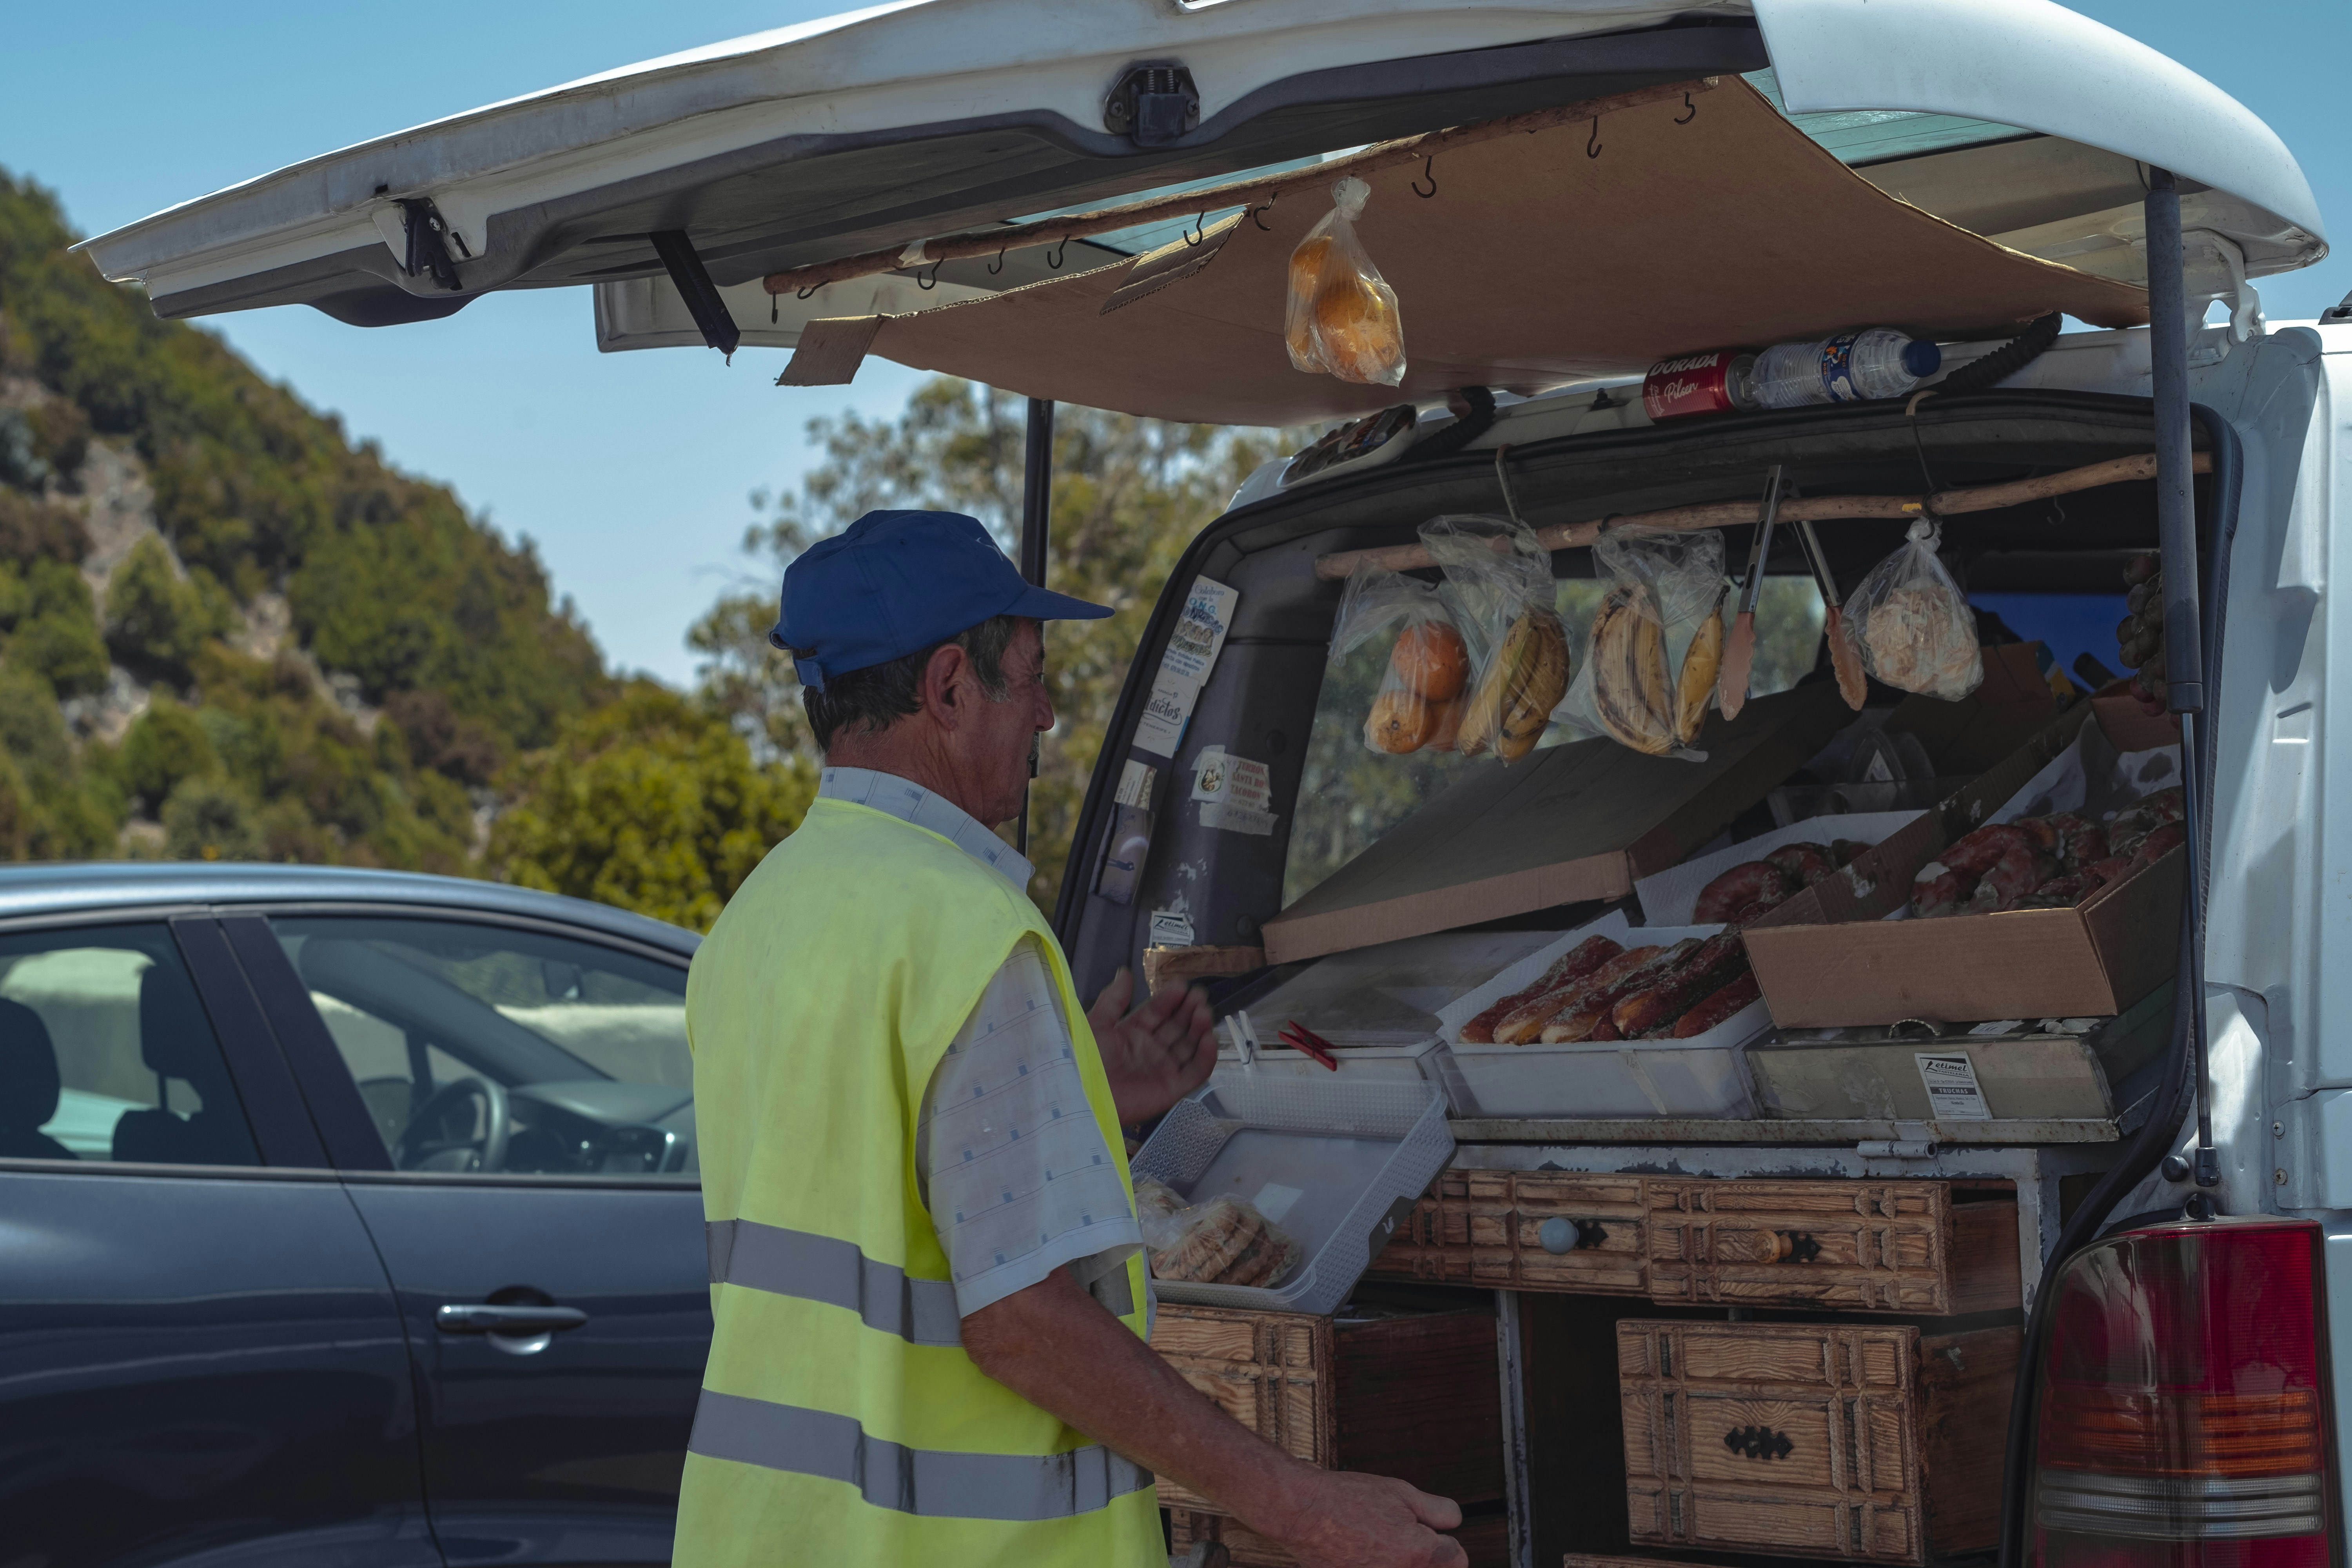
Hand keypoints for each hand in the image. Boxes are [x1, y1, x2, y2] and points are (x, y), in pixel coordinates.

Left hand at [1086, 966, 1214, 1122]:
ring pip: (1189, 1046)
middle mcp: (1150, 1050)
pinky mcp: (1172, 1088)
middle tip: (1198, 995)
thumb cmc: (1085, 1061)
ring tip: (1203, 1012)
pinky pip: (1195, 1072)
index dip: (1169, 999)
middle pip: (1177, 1027)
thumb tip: (1125, 972)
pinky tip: (1208, 1038)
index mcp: (1131, 1034)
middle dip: (1188, 1010)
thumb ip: (1114, 999)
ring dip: (1199, 1028)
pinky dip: (1206, 1056)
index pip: (1157, 1012)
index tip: (1181, 985)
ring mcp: (1162, 1069)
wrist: (1084, 1098)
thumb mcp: (1096, 1024)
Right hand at [1256, 1469, 1467, 1567]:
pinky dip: (1375, 1564)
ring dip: (1400, 1563)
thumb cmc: (1347, 1499)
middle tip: (1401, 1539)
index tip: (1433, 1535)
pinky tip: (1364, 1552)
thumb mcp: (1399, 1491)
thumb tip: (1456, 1521)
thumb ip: (1436, 1510)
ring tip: (1380, 1544)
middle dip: (1425, 1558)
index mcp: (1418, 1551)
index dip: (1445, 1541)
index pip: (1457, 1559)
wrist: (1303, 1512)